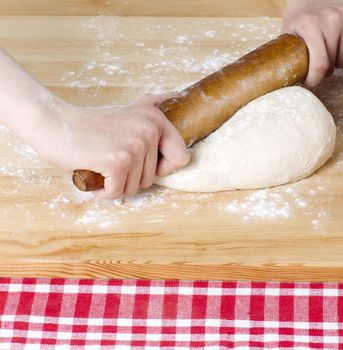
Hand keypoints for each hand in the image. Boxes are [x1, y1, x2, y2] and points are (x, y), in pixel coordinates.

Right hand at [32, 94, 189, 198]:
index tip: (139, 160)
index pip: (181, 158)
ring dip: (115, 184)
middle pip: (153, 178)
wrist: (52, 123)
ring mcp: (135, 146)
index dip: (161, 167)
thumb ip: (150, 105)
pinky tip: (92, 172)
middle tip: (110, 159)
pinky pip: (116, 192)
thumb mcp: (128, 111)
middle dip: (130, 178)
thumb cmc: (88, 125)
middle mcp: (150, 130)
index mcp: (156, 119)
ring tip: (101, 164)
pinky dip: (102, 190)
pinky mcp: (118, 161)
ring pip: (135, 187)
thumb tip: (174, 94)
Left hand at [282, 0, 342, 86]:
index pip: (320, 64)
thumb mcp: (288, 31)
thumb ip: (290, 55)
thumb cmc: (300, 13)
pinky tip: (337, 38)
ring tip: (326, 47)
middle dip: (324, 70)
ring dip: (335, 59)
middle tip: (316, 61)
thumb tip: (289, 81)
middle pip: (333, 64)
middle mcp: (332, 18)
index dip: (315, 79)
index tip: (311, 82)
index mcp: (310, 24)